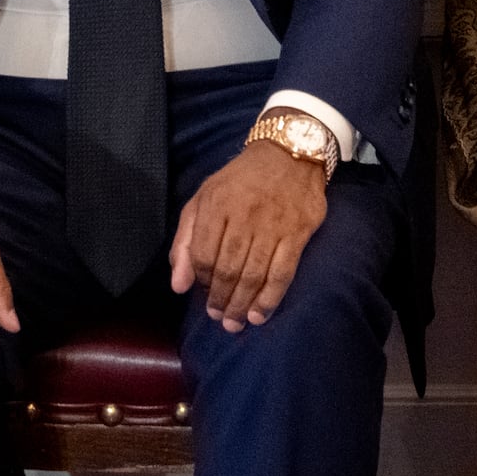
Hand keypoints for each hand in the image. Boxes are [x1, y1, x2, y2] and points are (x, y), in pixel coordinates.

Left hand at [171, 138, 329, 328]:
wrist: (289, 153)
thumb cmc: (241, 181)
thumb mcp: (204, 198)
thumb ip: (185, 240)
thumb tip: (178, 286)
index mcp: (216, 204)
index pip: (202, 254)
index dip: (200, 280)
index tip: (203, 295)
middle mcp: (243, 215)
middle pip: (227, 269)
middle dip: (220, 300)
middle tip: (219, 318)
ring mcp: (272, 225)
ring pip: (253, 274)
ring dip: (242, 305)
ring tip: (235, 322)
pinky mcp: (297, 233)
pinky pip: (282, 273)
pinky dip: (270, 298)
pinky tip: (260, 314)